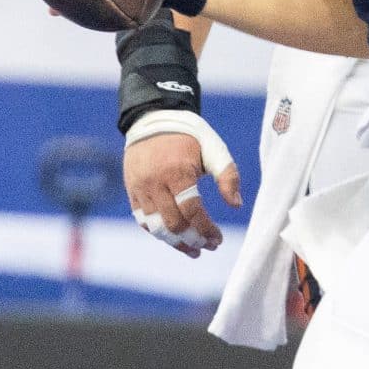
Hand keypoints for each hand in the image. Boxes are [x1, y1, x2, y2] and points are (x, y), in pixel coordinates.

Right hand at [124, 123, 243, 254]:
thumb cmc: (190, 135)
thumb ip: (227, 175)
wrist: (154, 118)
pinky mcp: (132, 191)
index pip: (192, 211)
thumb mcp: (214, 148)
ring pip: (156, 227)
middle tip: (209, 246)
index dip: (206, 230)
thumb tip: (236, 205)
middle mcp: (155, 182)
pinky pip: (143, 220)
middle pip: (173, 224)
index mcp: (177, 171)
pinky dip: (159, 233)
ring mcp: (140, 188)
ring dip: (175, 244)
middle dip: (193, 240)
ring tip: (193, 250)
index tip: (217, 239)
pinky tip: (174, 238)